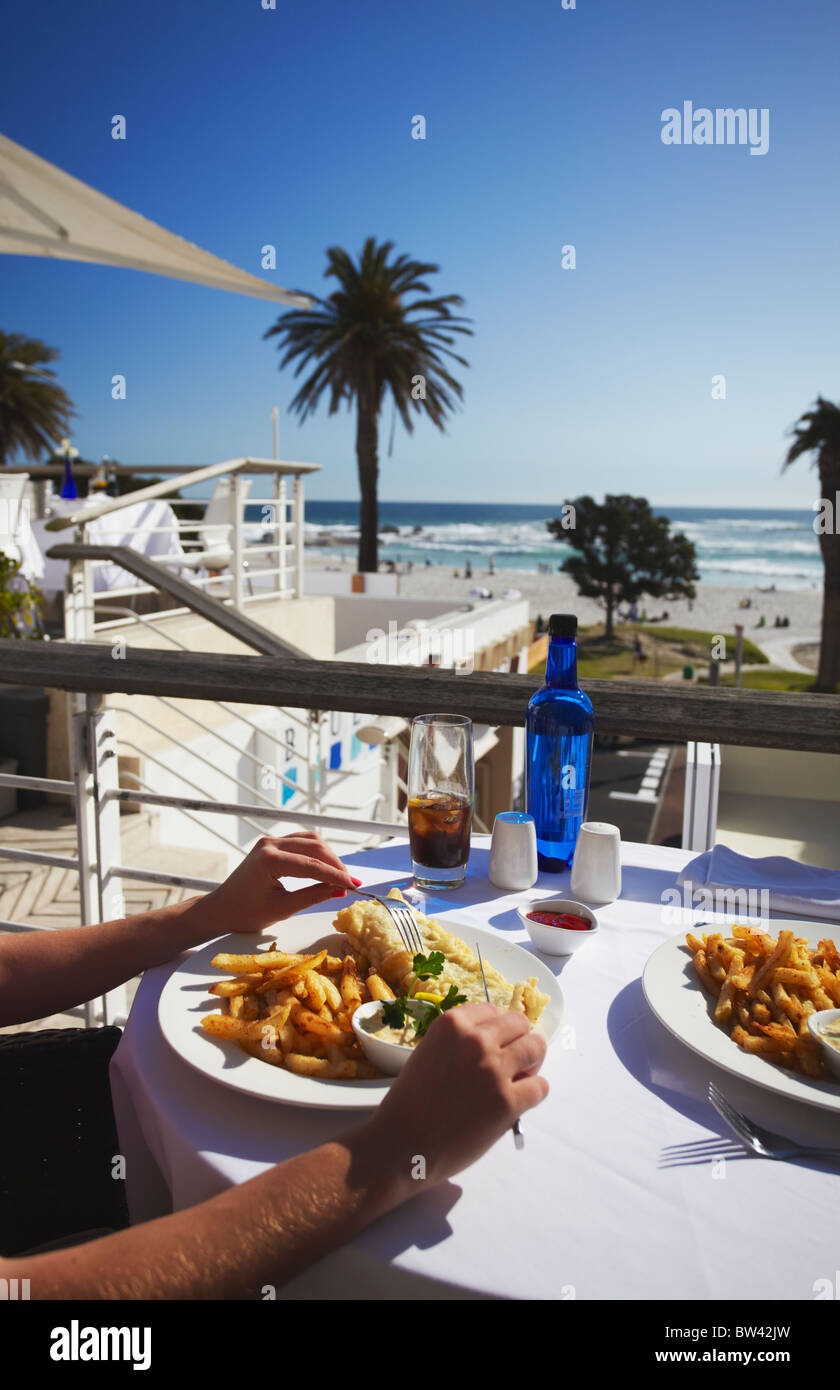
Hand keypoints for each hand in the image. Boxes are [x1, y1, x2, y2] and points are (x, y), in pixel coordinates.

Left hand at [200, 832, 361, 936]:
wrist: (222, 909)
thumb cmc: (246, 913)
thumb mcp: (283, 909)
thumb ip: (313, 896)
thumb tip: (339, 890)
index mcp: (269, 860)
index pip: (312, 865)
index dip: (336, 875)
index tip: (355, 885)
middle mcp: (270, 844)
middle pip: (314, 846)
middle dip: (335, 864)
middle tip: (350, 884)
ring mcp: (270, 841)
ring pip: (310, 840)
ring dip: (328, 857)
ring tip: (340, 878)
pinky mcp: (272, 844)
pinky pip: (301, 842)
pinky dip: (317, 854)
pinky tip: (326, 868)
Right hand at [360, 1003, 547, 1195]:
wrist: (402, 1145)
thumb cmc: (411, 1103)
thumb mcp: (429, 1053)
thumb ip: (459, 1043)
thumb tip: (497, 1043)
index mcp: (452, 1024)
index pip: (493, 1010)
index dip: (496, 1030)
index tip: (493, 1046)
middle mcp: (476, 1040)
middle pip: (520, 1023)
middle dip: (518, 1041)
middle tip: (511, 1063)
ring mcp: (494, 1070)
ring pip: (536, 1048)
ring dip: (531, 1063)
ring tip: (518, 1080)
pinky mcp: (508, 1102)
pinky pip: (541, 1087)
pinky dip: (533, 1094)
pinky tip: (517, 1104)